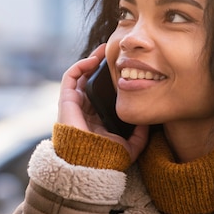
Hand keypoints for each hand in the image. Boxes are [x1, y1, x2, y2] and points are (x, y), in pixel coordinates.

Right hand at [57, 44, 148, 162]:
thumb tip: (147, 124)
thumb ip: (139, 136)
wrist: (90, 162)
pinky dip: (80, 65)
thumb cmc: (106, 157)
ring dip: (90, 62)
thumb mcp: (129, 146)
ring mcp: (73, 104)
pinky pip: (70, 77)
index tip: (123, 70)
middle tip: (113, 54)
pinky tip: (94, 60)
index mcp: (95, 119)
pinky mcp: (66, 100)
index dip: (109, 81)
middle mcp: (83, 110)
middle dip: (100, 66)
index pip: (100, 95)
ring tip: (103, 51)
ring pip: (79, 77)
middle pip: (89, 82)